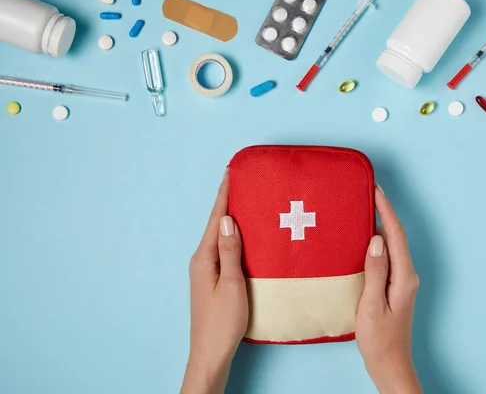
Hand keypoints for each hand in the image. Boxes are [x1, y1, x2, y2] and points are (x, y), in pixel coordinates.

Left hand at [181, 171, 248, 393]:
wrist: (210, 353)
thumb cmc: (223, 322)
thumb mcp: (232, 285)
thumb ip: (230, 251)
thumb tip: (229, 220)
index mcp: (204, 258)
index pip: (216, 219)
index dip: (224, 195)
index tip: (229, 173)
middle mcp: (201, 260)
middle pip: (215, 225)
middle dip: (227, 202)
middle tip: (239, 181)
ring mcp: (205, 271)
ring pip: (219, 237)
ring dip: (230, 219)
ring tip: (242, 201)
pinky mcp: (212, 280)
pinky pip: (222, 250)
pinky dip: (232, 237)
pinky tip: (241, 236)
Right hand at [356, 186, 421, 393]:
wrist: (390, 364)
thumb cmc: (379, 339)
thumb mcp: (372, 305)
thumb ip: (375, 271)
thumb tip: (376, 239)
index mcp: (403, 276)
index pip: (395, 235)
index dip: (386, 210)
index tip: (375, 189)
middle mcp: (406, 274)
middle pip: (396, 236)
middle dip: (384, 211)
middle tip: (366, 192)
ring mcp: (401, 280)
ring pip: (391, 245)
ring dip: (380, 225)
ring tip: (363, 208)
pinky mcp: (394, 285)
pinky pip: (386, 256)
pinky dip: (376, 242)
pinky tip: (363, 239)